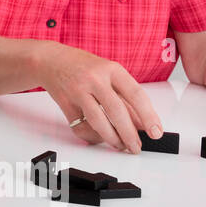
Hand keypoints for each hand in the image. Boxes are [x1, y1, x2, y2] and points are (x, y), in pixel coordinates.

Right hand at [37, 42, 162, 151]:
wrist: (50, 59)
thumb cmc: (83, 67)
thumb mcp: (108, 74)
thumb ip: (124, 96)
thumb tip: (140, 123)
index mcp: (111, 69)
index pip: (135, 94)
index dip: (148, 116)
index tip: (155, 132)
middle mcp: (94, 78)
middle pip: (116, 111)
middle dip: (129, 134)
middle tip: (136, 147)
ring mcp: (77, 90)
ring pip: (98, 121)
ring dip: (112, 139)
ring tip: (120, 146)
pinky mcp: (64, 102)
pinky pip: (80, 126)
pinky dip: (92, 136)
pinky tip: (99, 138)